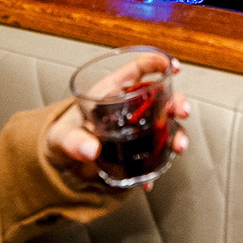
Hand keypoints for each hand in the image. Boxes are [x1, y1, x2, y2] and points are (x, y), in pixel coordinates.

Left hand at [47, 54, 190, 191]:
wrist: (62, 164)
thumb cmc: (61, 138)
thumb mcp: (61, 137)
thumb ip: (73, 141)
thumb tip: (90, 149)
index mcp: (111, 91)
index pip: (137, 69)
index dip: (157, 63)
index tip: (173, 67)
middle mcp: (129, 107)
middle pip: (160, 97)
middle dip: (177, 101)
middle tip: (182, 111)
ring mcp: (136, 129)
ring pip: (164, 125)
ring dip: (177, 134)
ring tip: (179, 146)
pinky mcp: (138, 150)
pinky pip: (155, 154)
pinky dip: (157, 166)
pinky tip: (150, 179)